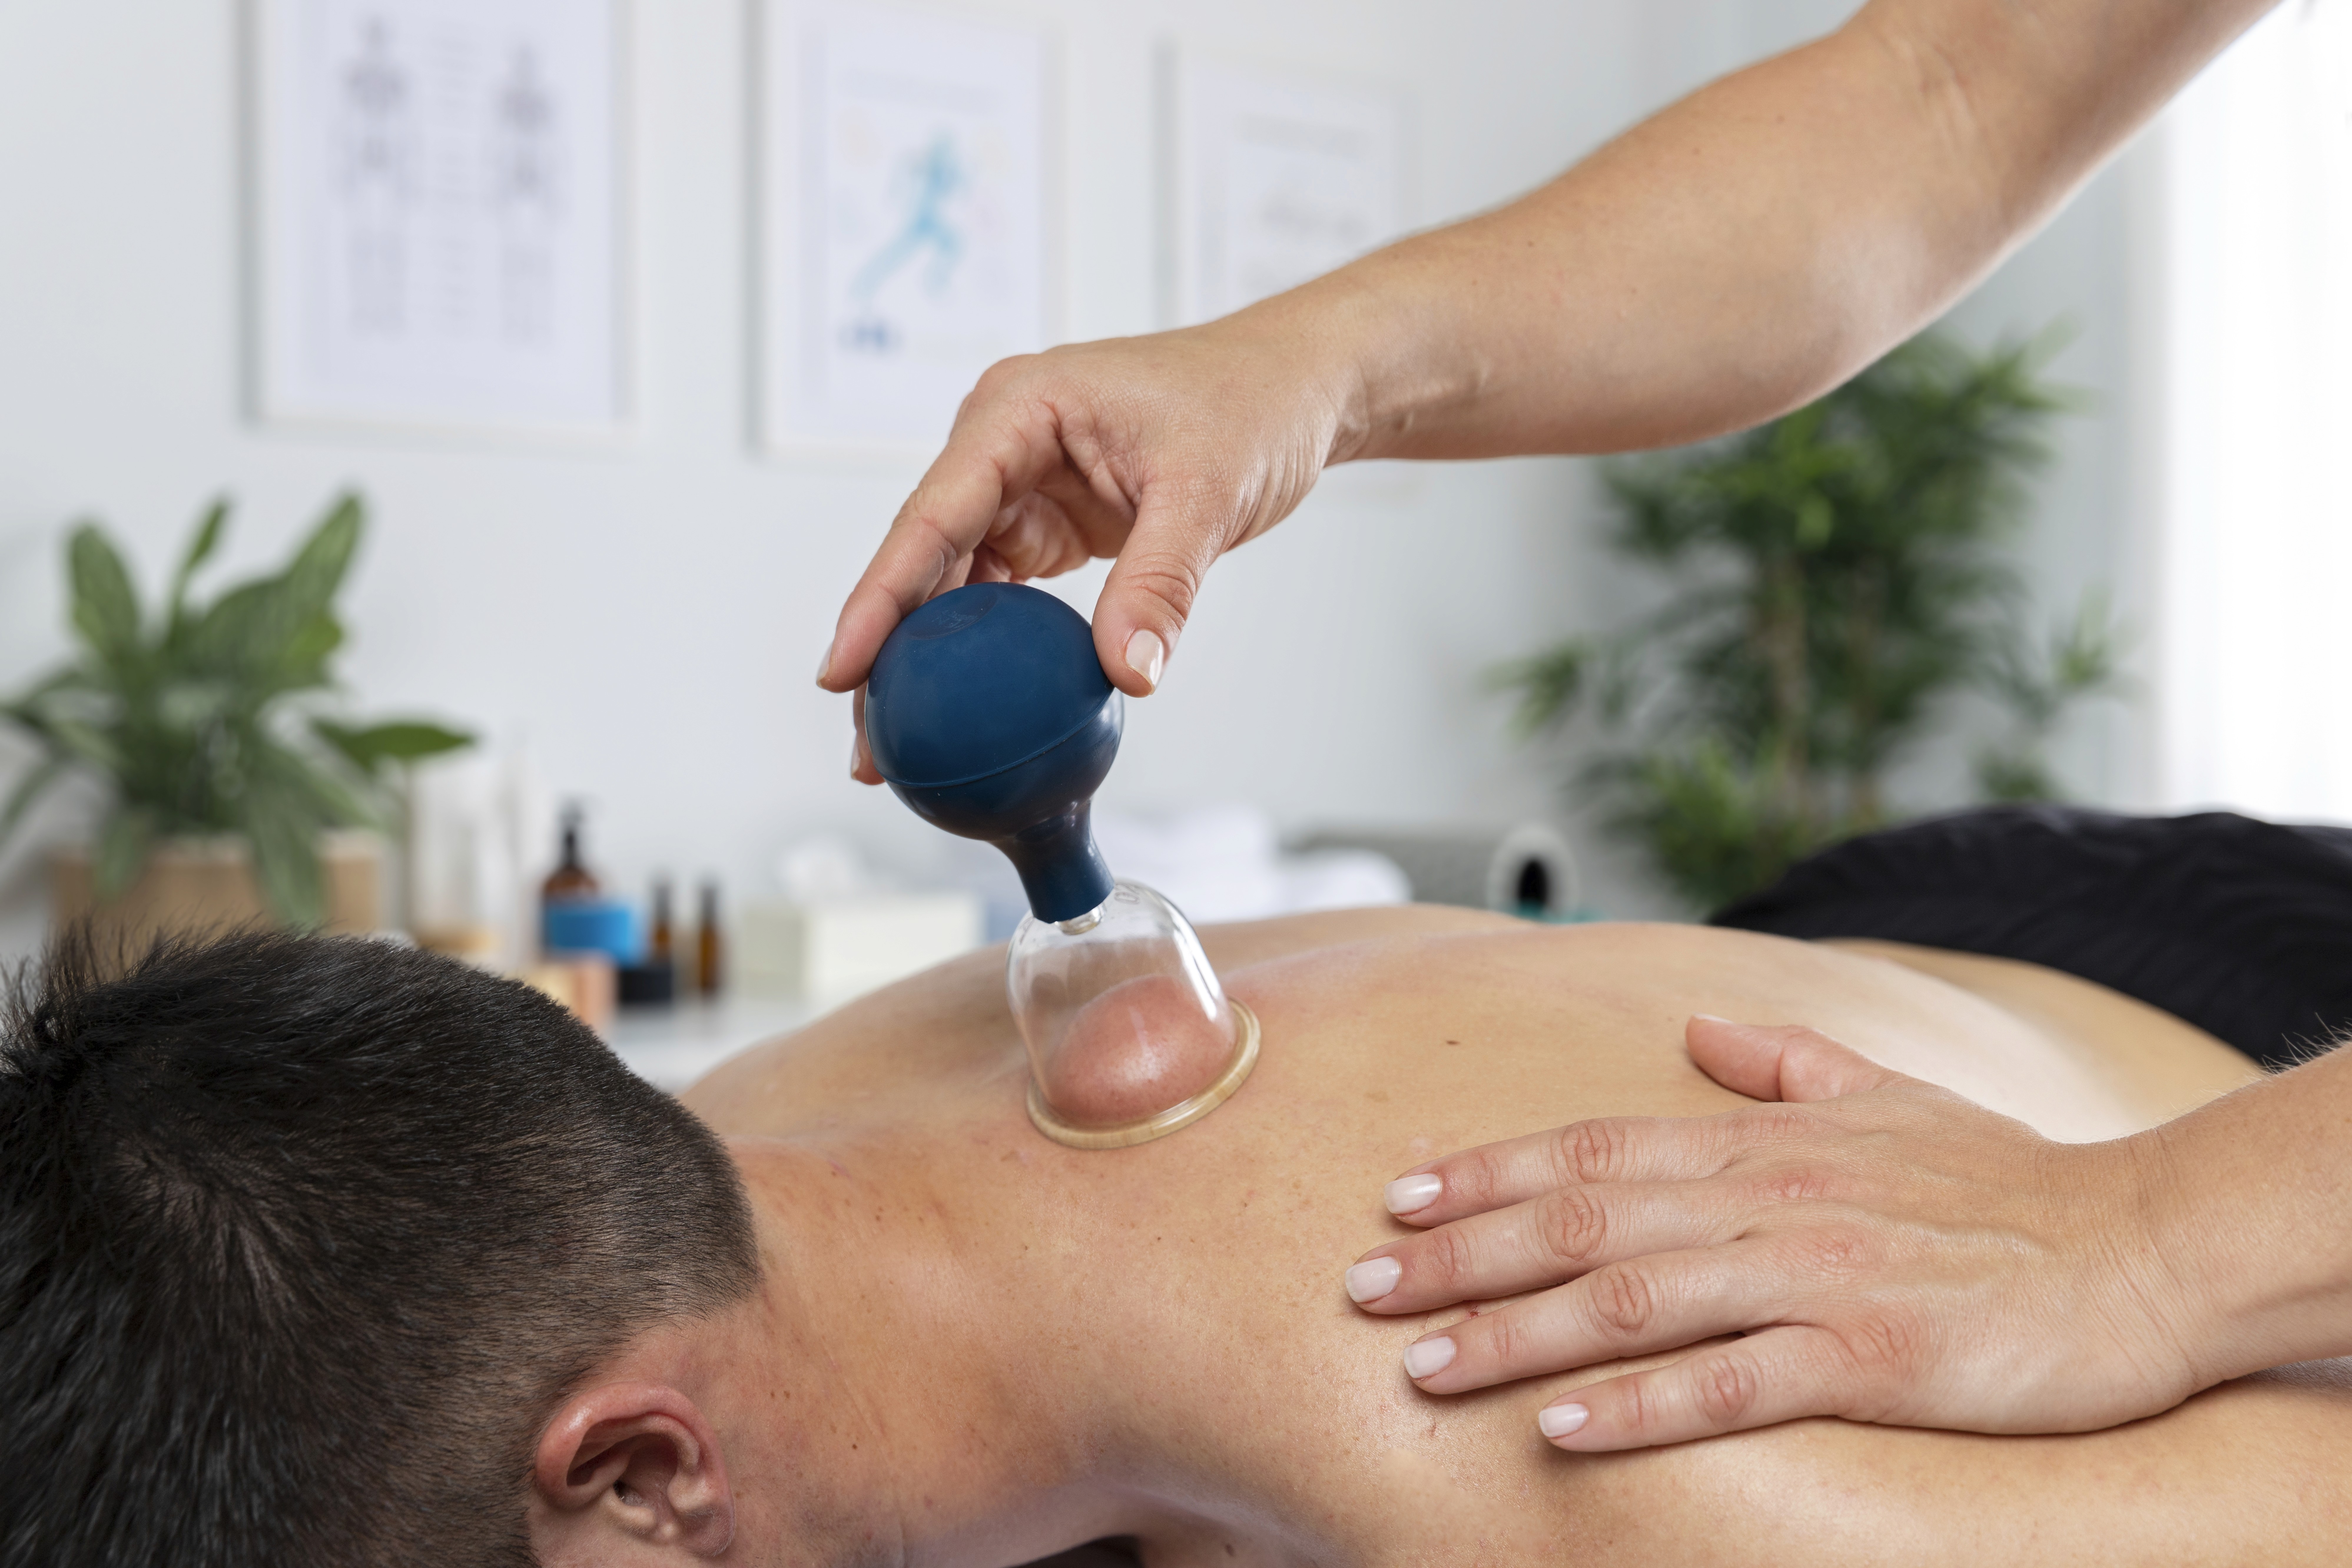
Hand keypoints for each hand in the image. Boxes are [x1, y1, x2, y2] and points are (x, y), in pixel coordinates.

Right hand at [816, 316, 1355, 782]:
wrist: (1293, 388)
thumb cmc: (1250, 405)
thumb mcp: (1208, 491)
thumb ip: (1162, 583)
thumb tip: (1128, 672)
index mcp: (1017, 410)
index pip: (931, 514)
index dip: (879, 597)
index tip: (840, 669)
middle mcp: (1001, 443)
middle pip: (923, 556)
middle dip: (887, 650)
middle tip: (867, 744)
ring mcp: (1019, 484)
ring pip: (950, 584)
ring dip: (925, 661)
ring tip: (898, 745)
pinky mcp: (1046, 521)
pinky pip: (995, 593)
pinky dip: (978, 651)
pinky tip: (961, 708)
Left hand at [1345, 1016, 2210, 1450]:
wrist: (2136, 1246)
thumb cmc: (2005, 1181)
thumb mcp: (1890, 1098)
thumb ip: (1786, 1063)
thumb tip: (1703, 1029)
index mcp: (1766, 1144)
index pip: (1592, 1147)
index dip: (1487, 1170)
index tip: (1399, 1194)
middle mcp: (1770, 1203)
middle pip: (1581, 1222)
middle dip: (1460, 1257)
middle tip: (1362, 1287)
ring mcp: (1816, 1282)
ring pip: (1629, 1304)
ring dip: (1516, 1335)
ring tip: (1421, 1364)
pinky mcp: (1868, 1361)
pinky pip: (1728, 1386)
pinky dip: (1637, 1406)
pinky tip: (1560, 1426)